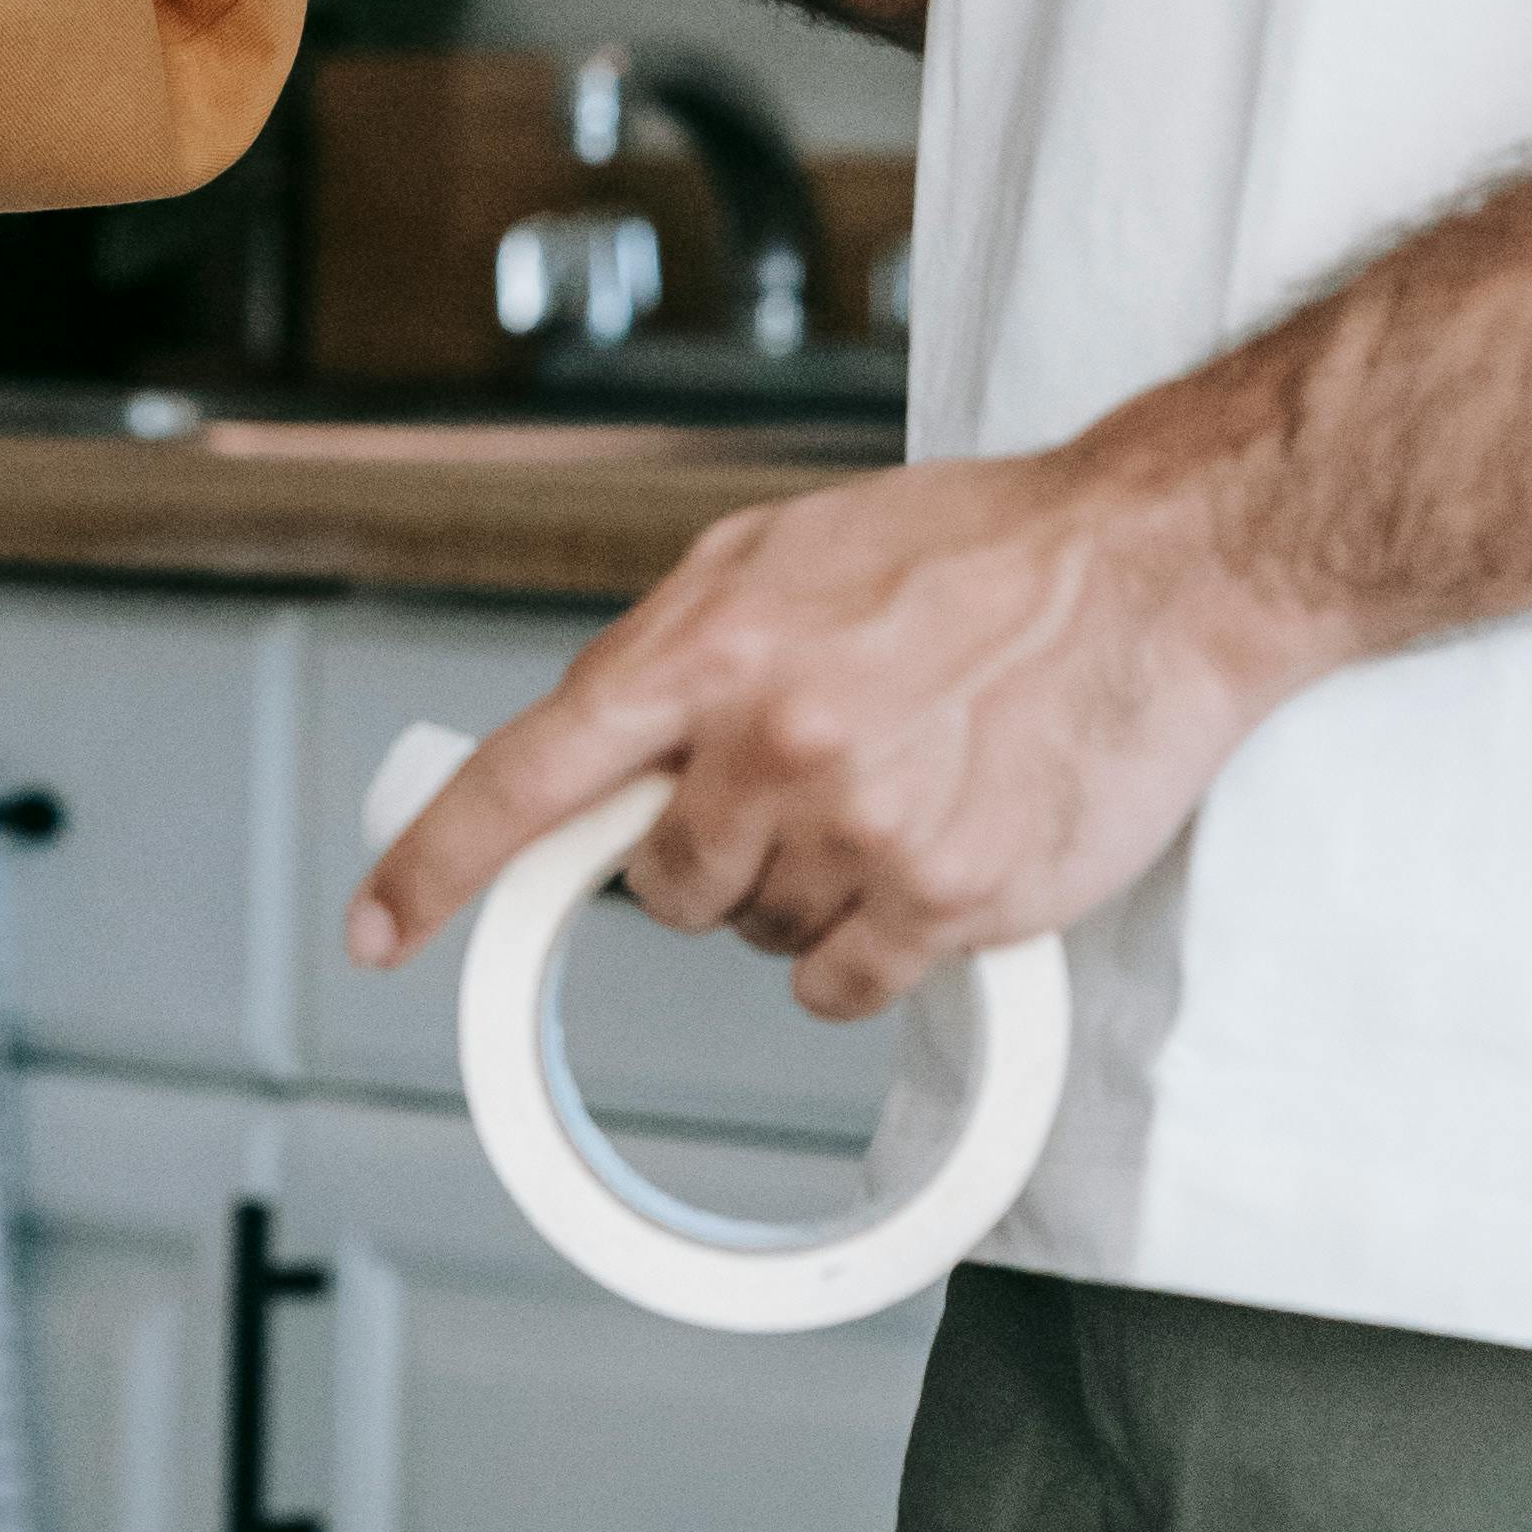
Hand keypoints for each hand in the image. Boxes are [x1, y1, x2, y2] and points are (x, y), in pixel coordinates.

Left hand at [346, 447, 1338, 1017]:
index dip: (437, 865)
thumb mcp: (779, 551)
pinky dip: (860, 949)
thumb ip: (674, 648)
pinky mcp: (946, 899)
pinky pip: (840, 984)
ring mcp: (859, 828)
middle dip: (702, 852)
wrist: (1151, 567)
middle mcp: (769, 743)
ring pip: (754, 935)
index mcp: (708, 645)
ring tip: (886, 786)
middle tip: (792, 778)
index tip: (381, 926)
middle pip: (657, 886)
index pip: (531, 778)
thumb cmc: (971, 547)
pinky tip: (915, 861)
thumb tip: (597, 751)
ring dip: (798, 890)